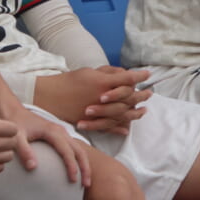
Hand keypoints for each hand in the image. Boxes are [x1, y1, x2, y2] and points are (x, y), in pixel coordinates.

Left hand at [0, 103, 91, 186]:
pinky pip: (73, 147)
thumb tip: (33, 168)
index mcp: (52, 131)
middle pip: (78, 150)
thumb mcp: (16, 138)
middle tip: (86, 183)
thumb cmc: (15, 123)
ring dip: (84, 163)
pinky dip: (79, 158)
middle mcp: (60, 131)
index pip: (66, 151)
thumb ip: (25, 152)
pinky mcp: (59, 134)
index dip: (71, 165)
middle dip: (84, 166)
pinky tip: (78, 167)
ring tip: (85, 179)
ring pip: (78, 148)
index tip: (73, 179)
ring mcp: (61, 132)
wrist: (14, 111)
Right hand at [35, 67, 151, 134]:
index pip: (127, 78)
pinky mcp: (92, 122)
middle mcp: (103, 98)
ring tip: (144, 110)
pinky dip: (120, 127)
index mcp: (103, 82)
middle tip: (150, 93)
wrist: (49, 97)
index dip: (139, 76)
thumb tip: (125, 75)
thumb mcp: (90, 72)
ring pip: (122, 114)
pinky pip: (110, 127)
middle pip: (129, 97)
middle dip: (141, 94)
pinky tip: (128, 127)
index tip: (147, 75)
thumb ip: (109, 73)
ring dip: (135, 112)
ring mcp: (98, 112)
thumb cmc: (70, 81)